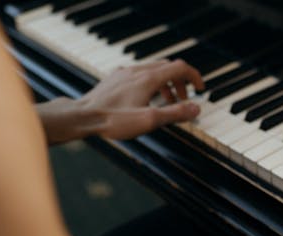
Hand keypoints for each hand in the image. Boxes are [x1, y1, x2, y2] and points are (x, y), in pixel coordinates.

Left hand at [36, 60, 203, 142]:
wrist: (82, 117)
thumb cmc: (113, 120)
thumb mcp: (149, 120)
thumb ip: (175, 113)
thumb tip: (196, 108)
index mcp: (148, 78)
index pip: (180, 68)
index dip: (194, 77)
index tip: (200, 88)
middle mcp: (137, 71)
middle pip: (167, 67)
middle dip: (180, 82)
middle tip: (184, 98)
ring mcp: (124, 73)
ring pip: (152, 71)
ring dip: (165, 84)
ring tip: (166, 103)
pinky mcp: (114, 79)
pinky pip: (138, 75)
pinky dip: (150, 84)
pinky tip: (145, 99)